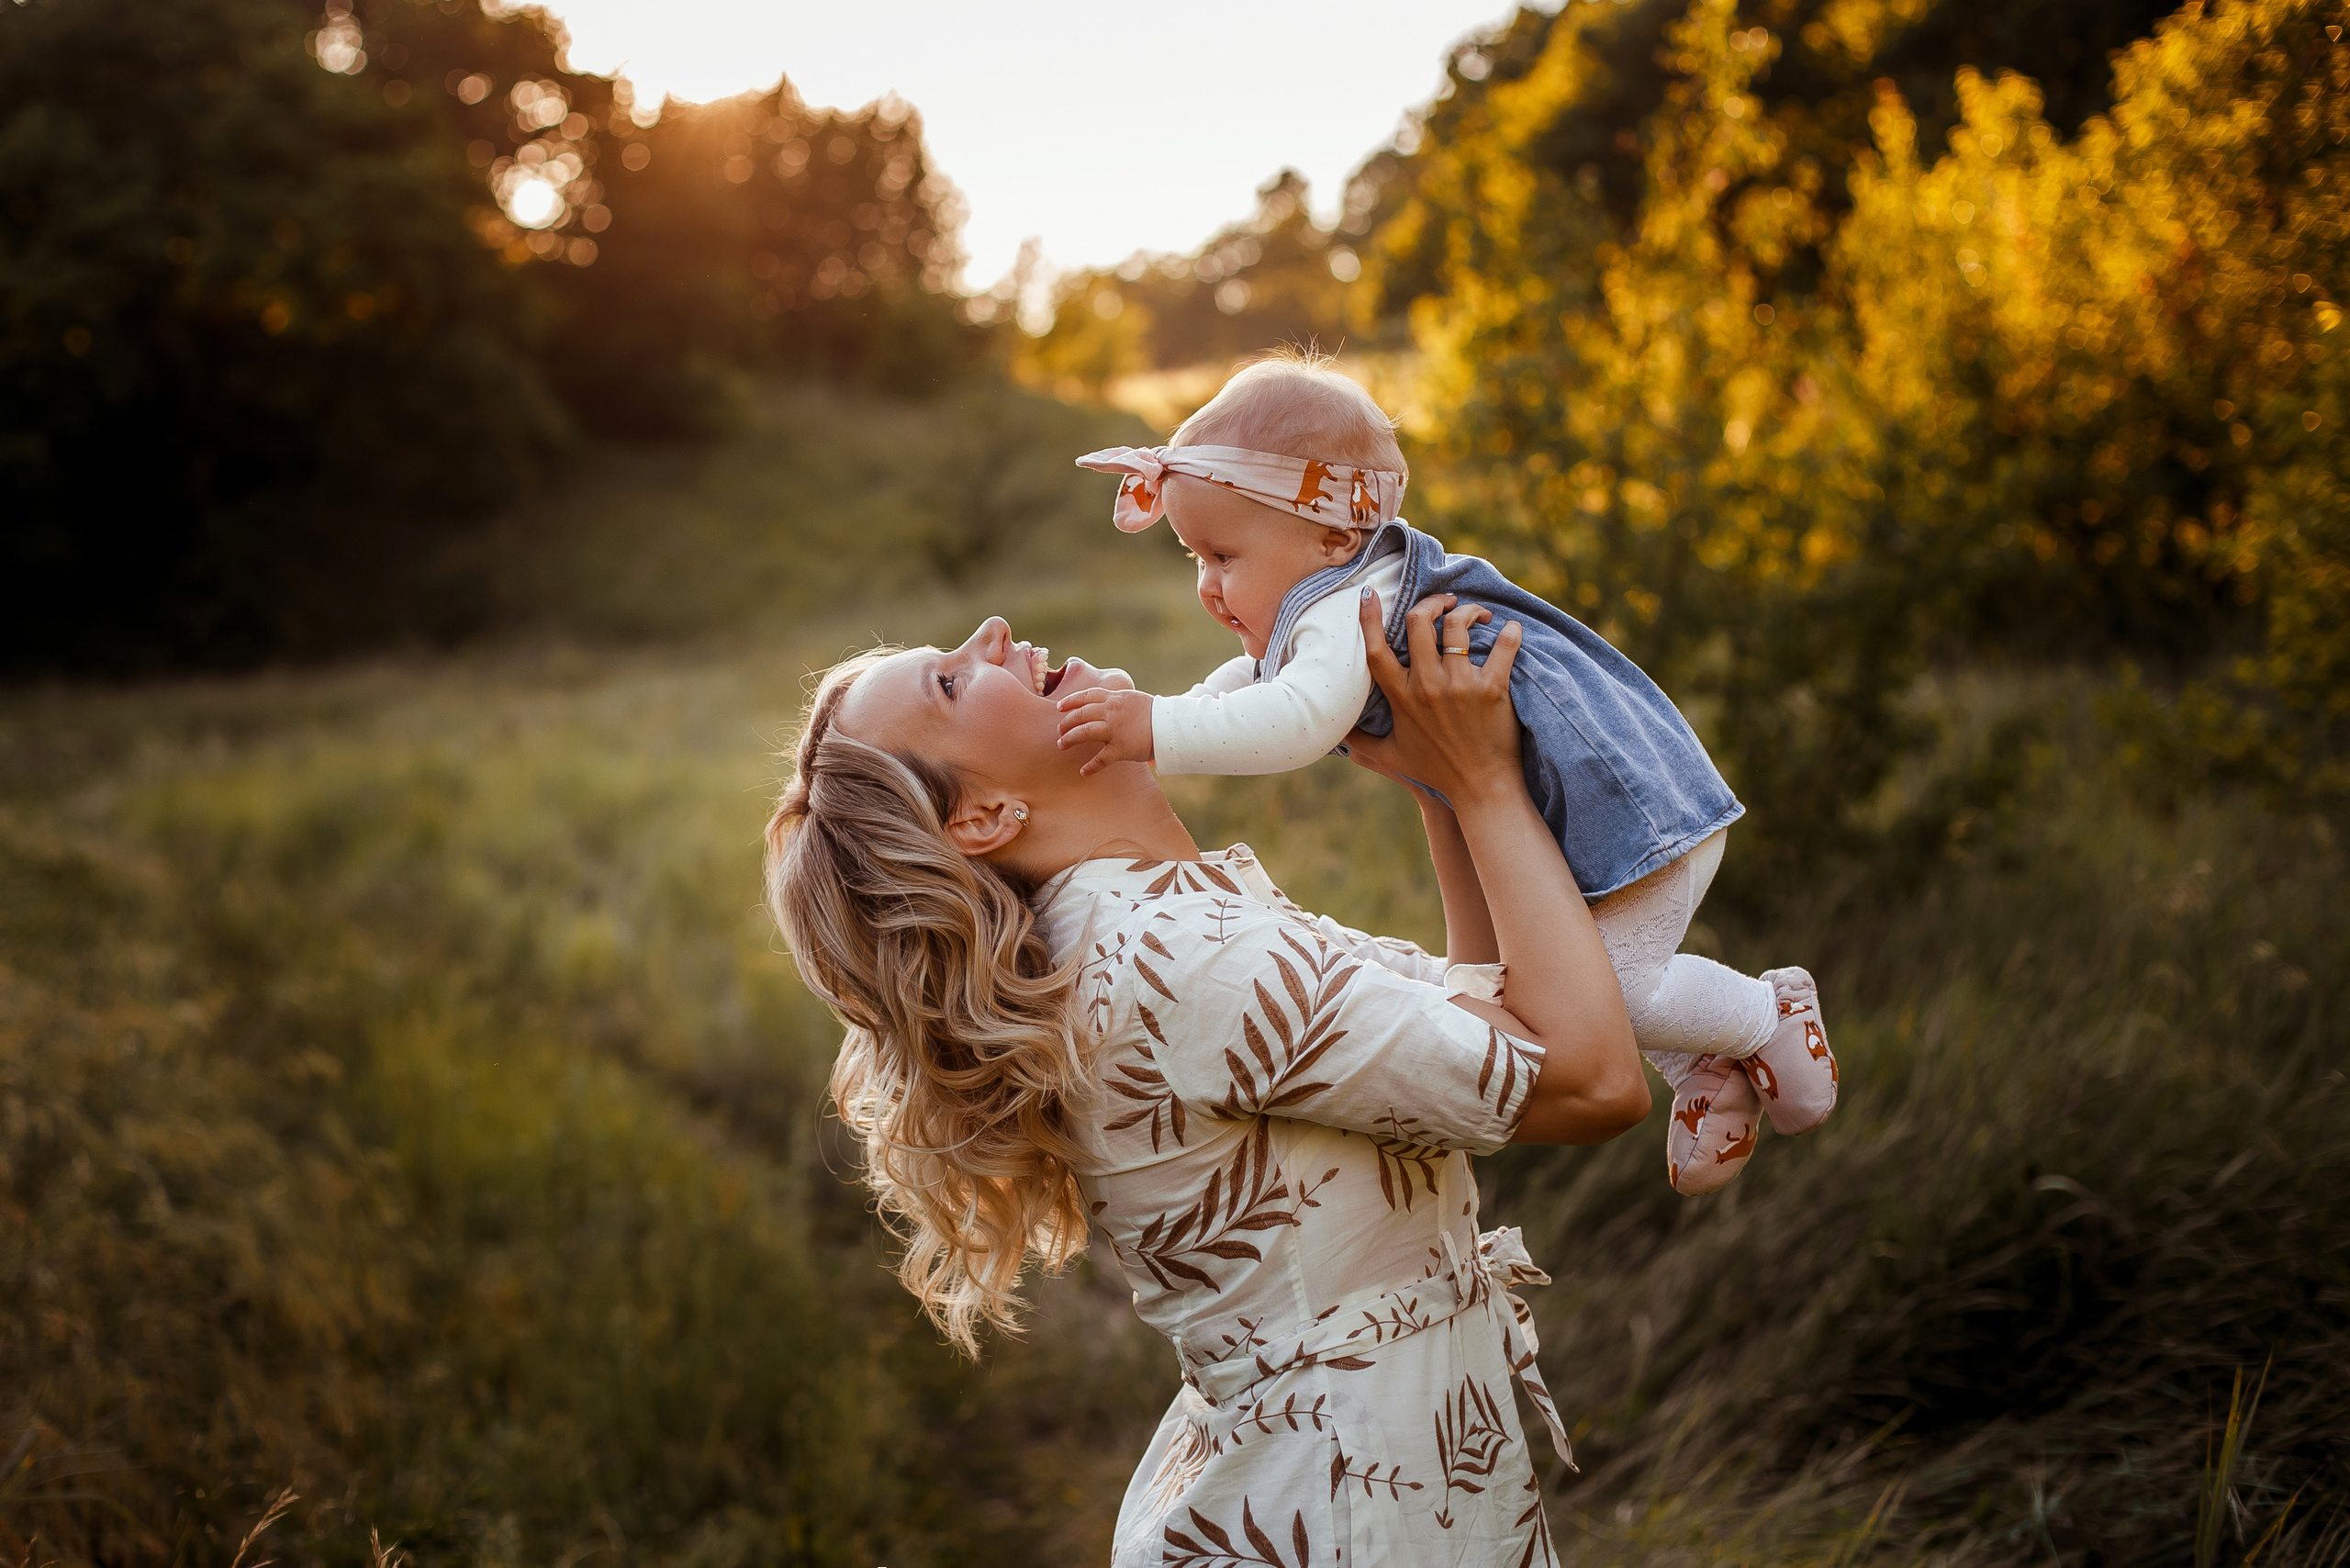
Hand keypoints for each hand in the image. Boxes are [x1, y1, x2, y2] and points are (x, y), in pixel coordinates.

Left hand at [1056, 686, 1154, 775]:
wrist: (1171, 726)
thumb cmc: (1156, 713)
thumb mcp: (1134, 699)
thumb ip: (1119, 702)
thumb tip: (1109, 706)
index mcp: (1115, 698)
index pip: (1087, 696)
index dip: (1071, 701)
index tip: (1060, 707)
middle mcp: (1111, 711)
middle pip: (1081, 714)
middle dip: (1067, 722)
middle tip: (1060, 730)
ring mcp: (1114, 730)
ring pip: (1084, 732)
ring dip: (1070, 738)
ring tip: (1062, 745)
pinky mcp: (1120, 748)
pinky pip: (1100, 759)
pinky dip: (1091, 766)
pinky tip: (1084, 772)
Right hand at [1342, 590, 1522, 806]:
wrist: (1480, 787)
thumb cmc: (1436, 772)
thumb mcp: (1391, 757)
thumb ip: (1361, 744)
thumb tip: (1337, 736)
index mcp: (1402, 698)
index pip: (1377, 650)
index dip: (1370, 618)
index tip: (1369, 593)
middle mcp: (1428, 687)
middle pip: (1419, 623)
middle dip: (1433, 603)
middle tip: (1446, 603)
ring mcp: (1460, 686)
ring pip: (1458, 627)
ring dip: (1469, 612)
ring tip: (1479, 615)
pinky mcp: (1492, 689)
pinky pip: (1503, 647)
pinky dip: (1510, 632)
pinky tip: (1512, 628)